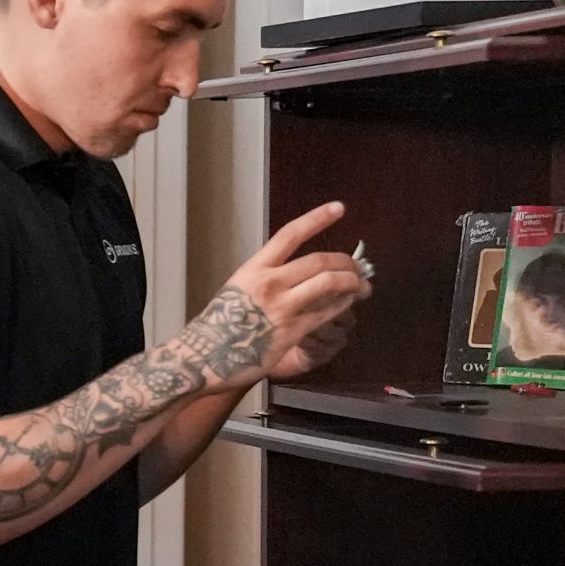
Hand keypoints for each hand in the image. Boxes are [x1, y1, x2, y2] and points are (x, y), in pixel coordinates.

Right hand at [204, 201, 370, 391]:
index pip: (290, 235)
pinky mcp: (293, 331)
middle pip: (320, 260)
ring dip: (353, 282)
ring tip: (362, 286)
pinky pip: (327, 312)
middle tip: (357, 268)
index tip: (339, 208)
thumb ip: (264, 280)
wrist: (202, 357)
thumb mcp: (236, 291)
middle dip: (346, 262)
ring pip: (330, 283)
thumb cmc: (215, 326)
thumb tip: (293, 277)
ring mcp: (283, 307)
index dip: (318, 218)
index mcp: (254, 269)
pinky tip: (348, 304)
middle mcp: (270, 283)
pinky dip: (343, 305)